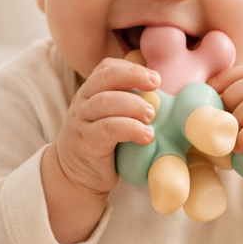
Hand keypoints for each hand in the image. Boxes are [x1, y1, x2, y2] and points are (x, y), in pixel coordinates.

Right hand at [42, 58, 157, 243]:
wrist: (75, 176)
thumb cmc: (103, 144)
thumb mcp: (111, 117)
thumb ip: (128, 104)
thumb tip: (166, 96)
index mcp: (91, 90)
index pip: (107, 67)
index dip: (131, 68)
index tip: (155, 77)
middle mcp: (83, 101)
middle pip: (105, 77)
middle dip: (133, 76)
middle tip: (156, 84)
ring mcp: (82, 120)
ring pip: (105, 102)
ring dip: (133, 104)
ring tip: (152, 115)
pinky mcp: (86, 141)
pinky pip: (108, 129)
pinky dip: (131, 129)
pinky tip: (147, 136)